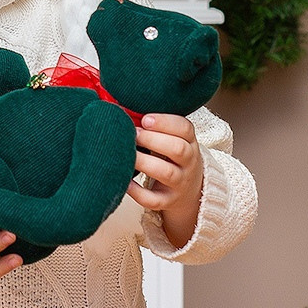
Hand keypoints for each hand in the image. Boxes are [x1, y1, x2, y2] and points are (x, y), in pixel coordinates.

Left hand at [127, 113, 204, 248]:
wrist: (190, 190)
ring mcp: (179, 183)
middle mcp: (188, 162)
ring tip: (127, 155)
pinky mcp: (168, 201)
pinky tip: (125, 182)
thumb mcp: (172, 139)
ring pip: (168, 173)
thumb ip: (154, 125)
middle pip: (178, 149)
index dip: (166, 122)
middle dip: (153, 139)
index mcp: (189, 141)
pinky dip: (139, 193)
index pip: (185, 128)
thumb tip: (117, 105)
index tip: (145, 118)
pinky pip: (155, 200)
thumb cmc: (171, 156)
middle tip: (132, 133)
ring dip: (145, 163)